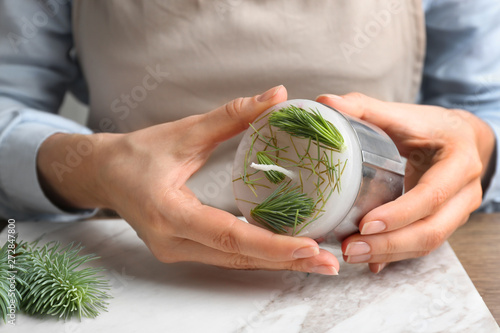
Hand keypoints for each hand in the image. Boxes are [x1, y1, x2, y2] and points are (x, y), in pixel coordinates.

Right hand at [37, 86, 338, 274]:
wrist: (104, 174)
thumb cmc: (137, 152)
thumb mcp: (184, 131)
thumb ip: (232, 115)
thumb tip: (277, 96)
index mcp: (169, 212)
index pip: (229, 235)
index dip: (272, 244)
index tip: (310, 247)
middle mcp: (172, 241)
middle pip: (238, 257)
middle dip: (285, 262)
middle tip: (328, 264)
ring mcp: (175, 251)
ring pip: (234, 262)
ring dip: (275, 263)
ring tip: (315, 262)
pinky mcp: (180, 250)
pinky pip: (225, 257)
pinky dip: (256, 255)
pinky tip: (283, 252)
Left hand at [316, 92, 494, 272]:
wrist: (462, 140)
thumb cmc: (430, 127)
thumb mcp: (404, 115)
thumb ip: (365, 108)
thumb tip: (324, 103)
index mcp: (457, 162)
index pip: (432, 194)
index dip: (400, 213)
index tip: (365, 224)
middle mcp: (464, 193)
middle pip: (431, 230)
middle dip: (389, 244)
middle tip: (350, 247)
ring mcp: (457, 213)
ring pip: (428, 244)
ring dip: (389, 254)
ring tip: (350, 254)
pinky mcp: (444, 223)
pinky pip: (421, 245)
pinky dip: (395, 255)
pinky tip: (369, 262)